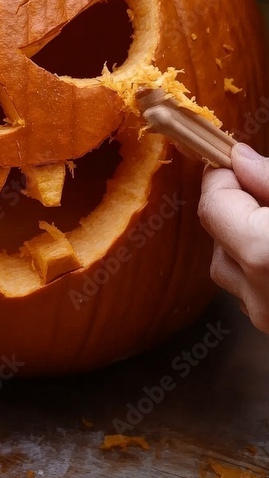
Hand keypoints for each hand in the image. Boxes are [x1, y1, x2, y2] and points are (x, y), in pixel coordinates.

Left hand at [198, 145, 268, 332]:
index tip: (237, 161)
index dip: (223, 178)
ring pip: (230, 267)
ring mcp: (267, 318)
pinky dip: (261, 270)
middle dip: (238, 208)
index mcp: (265, 253)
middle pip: (217, 235)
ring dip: (248, 240)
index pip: (213, 205)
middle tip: (266, 195)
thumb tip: (238, 160)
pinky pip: (251, 291)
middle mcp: (259, 294)